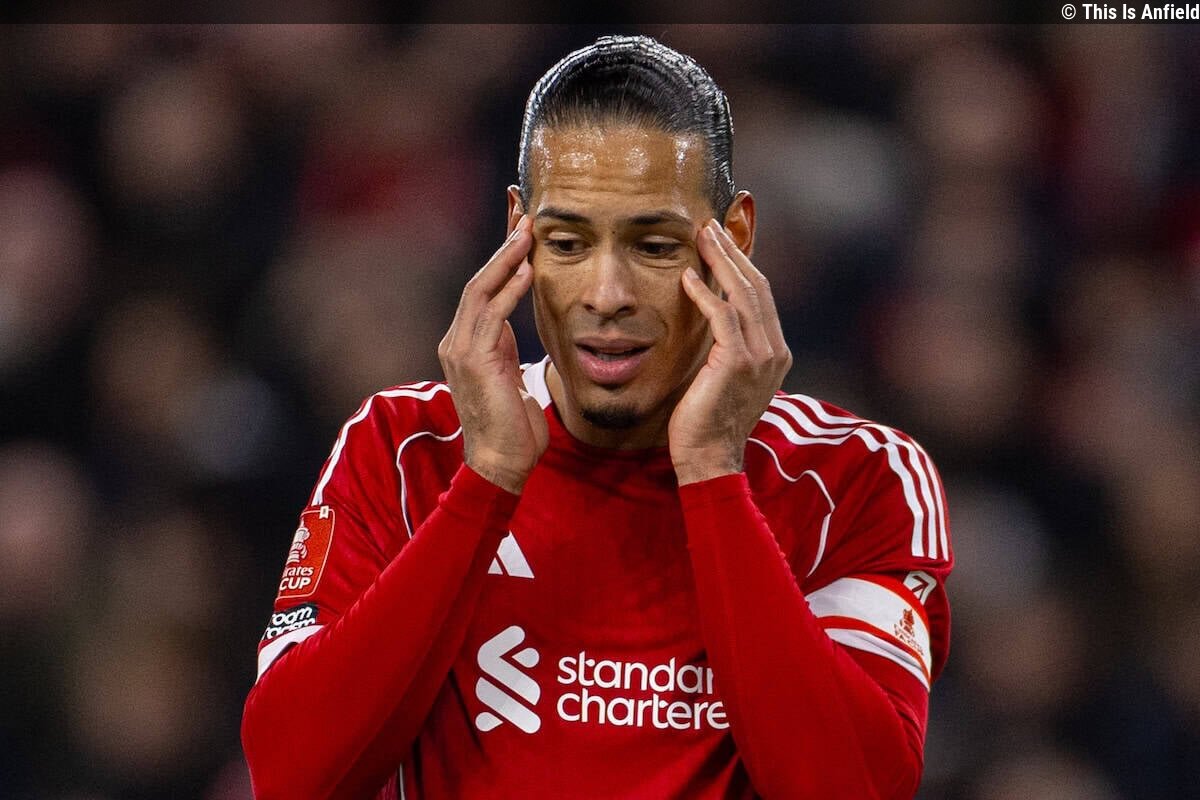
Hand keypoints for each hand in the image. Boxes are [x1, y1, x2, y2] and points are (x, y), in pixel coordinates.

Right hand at [438, 215, 547, 492]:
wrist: (502, 463)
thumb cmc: (514, 426)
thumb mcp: (512, 376)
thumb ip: (507, 349)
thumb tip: (514, 330)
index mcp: (466, 342)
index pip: (483, 287)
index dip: (500, 254)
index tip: (519, 223)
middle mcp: (456, 340)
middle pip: (478, 280)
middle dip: (502, 244)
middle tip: (524, 211)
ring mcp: (460, 349)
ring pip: (481, 290)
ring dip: (506, 258)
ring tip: (528, 229)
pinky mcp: (473, 361)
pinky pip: (492, 315)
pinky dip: (510, 290)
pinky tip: (529, 269)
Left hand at [669, 219, 791, 484]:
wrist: (710, 457)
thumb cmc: (708, 421)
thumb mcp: (725, 377)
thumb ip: (729, 347)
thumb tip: (714, 317)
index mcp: (776, 352)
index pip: (761, 297)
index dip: (742, 265)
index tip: (722, 242)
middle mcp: (775, 350)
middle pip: (756, 287)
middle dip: (733, 253)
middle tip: (711, 226)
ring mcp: (760, 356)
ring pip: (742, 295)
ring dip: (720, 262)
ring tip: (701, 238)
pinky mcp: (737, 362)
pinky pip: (722, 317)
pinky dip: (706, 294)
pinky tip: (688, 278)